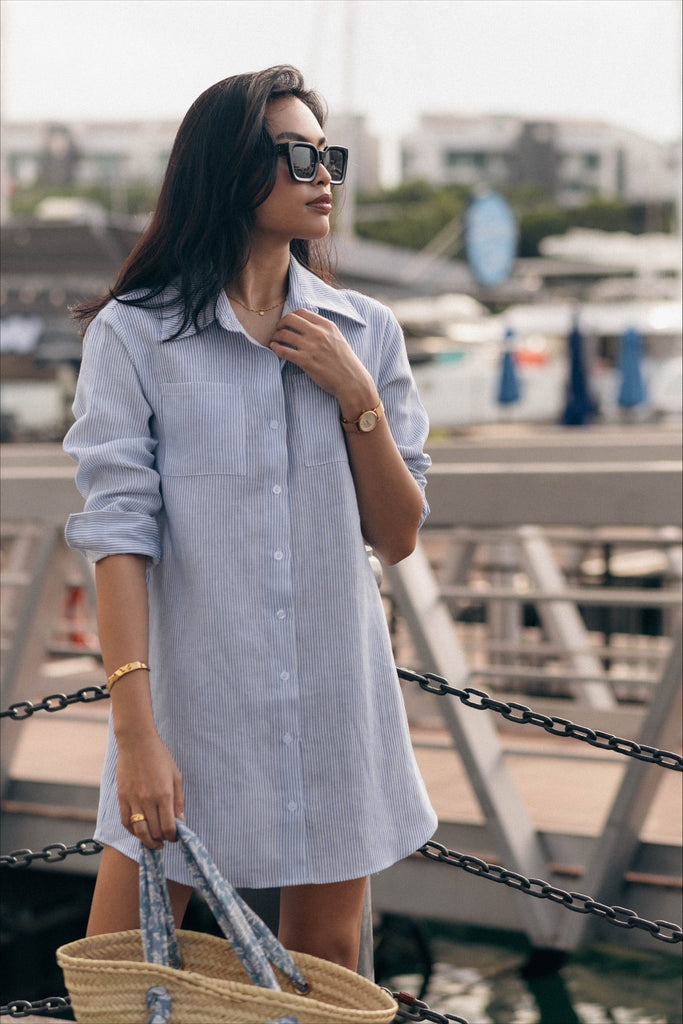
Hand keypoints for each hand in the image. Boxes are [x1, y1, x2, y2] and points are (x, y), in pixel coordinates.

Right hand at [116, 731, 183, 849]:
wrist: (137, 742)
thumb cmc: (160, 757)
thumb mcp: (176, 776)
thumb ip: (179, 801)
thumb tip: (181, 822)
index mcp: (164, 795)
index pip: (169, 828)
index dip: (173, 837)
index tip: (175, 836)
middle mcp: (148, 800)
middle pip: (155, 832)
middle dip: (162, 840)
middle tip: (166, 839)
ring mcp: (133, 800)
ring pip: (139, 832)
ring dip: (148, 841)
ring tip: (154, 842)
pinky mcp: (122, 798)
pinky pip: (126, 822)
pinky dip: (133, 832)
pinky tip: (140, 832)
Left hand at [269, 309, 377, 418]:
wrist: (352, 381)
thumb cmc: (345, 363)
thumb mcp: (338, 339)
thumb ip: (323, 330)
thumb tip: (306, 326)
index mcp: (327, 326)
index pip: (302, 312)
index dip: (291, 316)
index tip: (287, 323)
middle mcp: (319, 333)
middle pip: (290, 319)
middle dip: (280, 323)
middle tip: (277, 330)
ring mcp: (311, 347)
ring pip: (284, 334)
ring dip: (275, 336)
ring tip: (274, 340)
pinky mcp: (306, 361)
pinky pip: (283, 350)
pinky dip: (275, 348)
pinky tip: (274, 348)